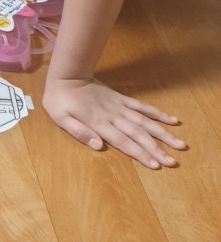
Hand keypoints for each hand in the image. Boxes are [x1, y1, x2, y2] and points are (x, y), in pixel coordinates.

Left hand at [42, 76, 186, 168]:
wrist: (67, 76)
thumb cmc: (60, 101)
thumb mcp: (61, 119)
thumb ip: (79, 132)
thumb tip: (97, 146)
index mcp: (99, 123)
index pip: (123, 142)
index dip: (139, 154)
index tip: (155, 165)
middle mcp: (114, 116)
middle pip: (139, 134)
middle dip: (157, 148)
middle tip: (173, 161)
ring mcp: (120, 107)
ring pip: (145, 121)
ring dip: (163, 133)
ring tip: (180, 144)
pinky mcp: (122, 99)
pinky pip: (143, 107)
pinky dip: (157, 114)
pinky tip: (172, 120)